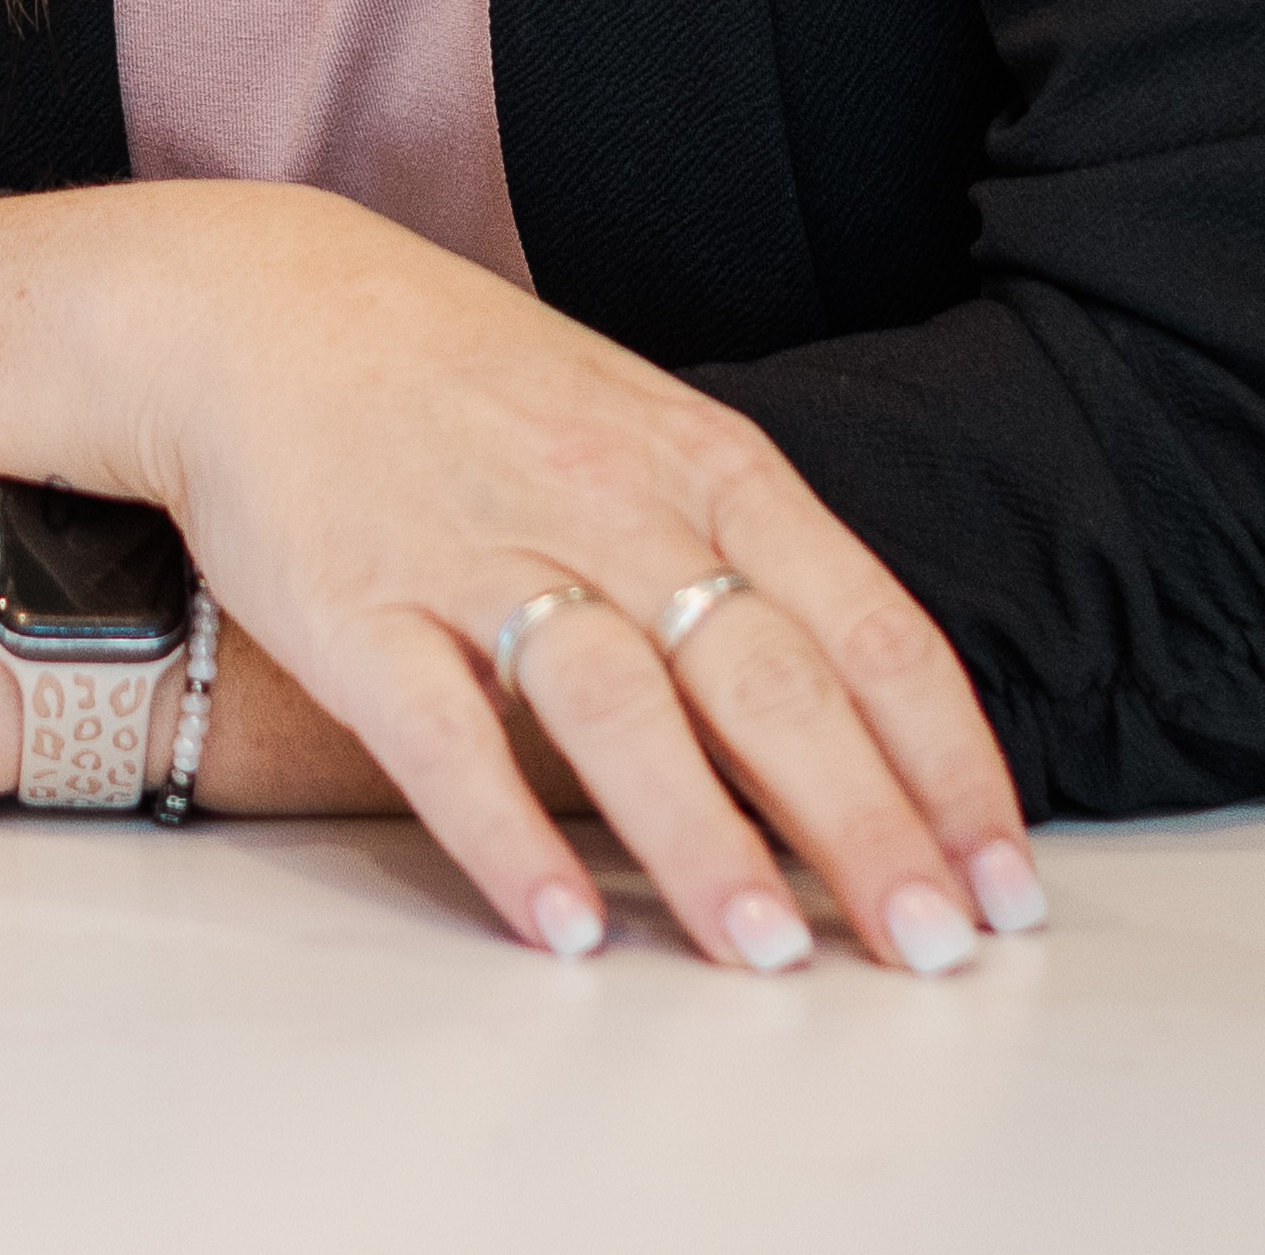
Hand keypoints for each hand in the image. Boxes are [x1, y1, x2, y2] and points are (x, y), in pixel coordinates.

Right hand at [91, 183, 1038, 979]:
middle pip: (766, 675)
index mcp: (707, 464)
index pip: (868, 627)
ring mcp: (477, 552)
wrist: (257, 308)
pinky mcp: (355, 607)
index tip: (1006, 882)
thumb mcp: (643, 432)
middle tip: (936, 950)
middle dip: (865, 823)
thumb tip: (874, 728)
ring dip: (699, 837)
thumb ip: (748, 561)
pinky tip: (564, 927)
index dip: (946, 764)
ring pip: (615, 703)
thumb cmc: (472, 390)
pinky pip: (441, 735)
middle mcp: (610, 503)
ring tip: (768, 955)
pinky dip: (506, 834)